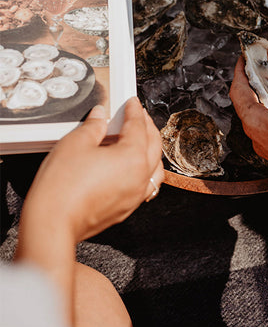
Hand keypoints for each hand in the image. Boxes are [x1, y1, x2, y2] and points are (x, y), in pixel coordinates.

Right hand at [26, 97, 163, 242]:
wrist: (53, 223)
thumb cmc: (62, 187)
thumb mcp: (75, 144)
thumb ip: (93, 126)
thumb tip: (100, 116)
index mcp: (133, 156)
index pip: (138, 127)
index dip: (134, 111)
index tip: (132, 103)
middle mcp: (141, 176)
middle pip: (153, 145)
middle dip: (147, 127)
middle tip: (138, 116)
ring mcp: (136, 194)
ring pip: (155, 167)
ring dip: (151, 150)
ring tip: (140, 141)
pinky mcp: (127, 208)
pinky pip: (147, 185)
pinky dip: (146, 172)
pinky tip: (135, 169)